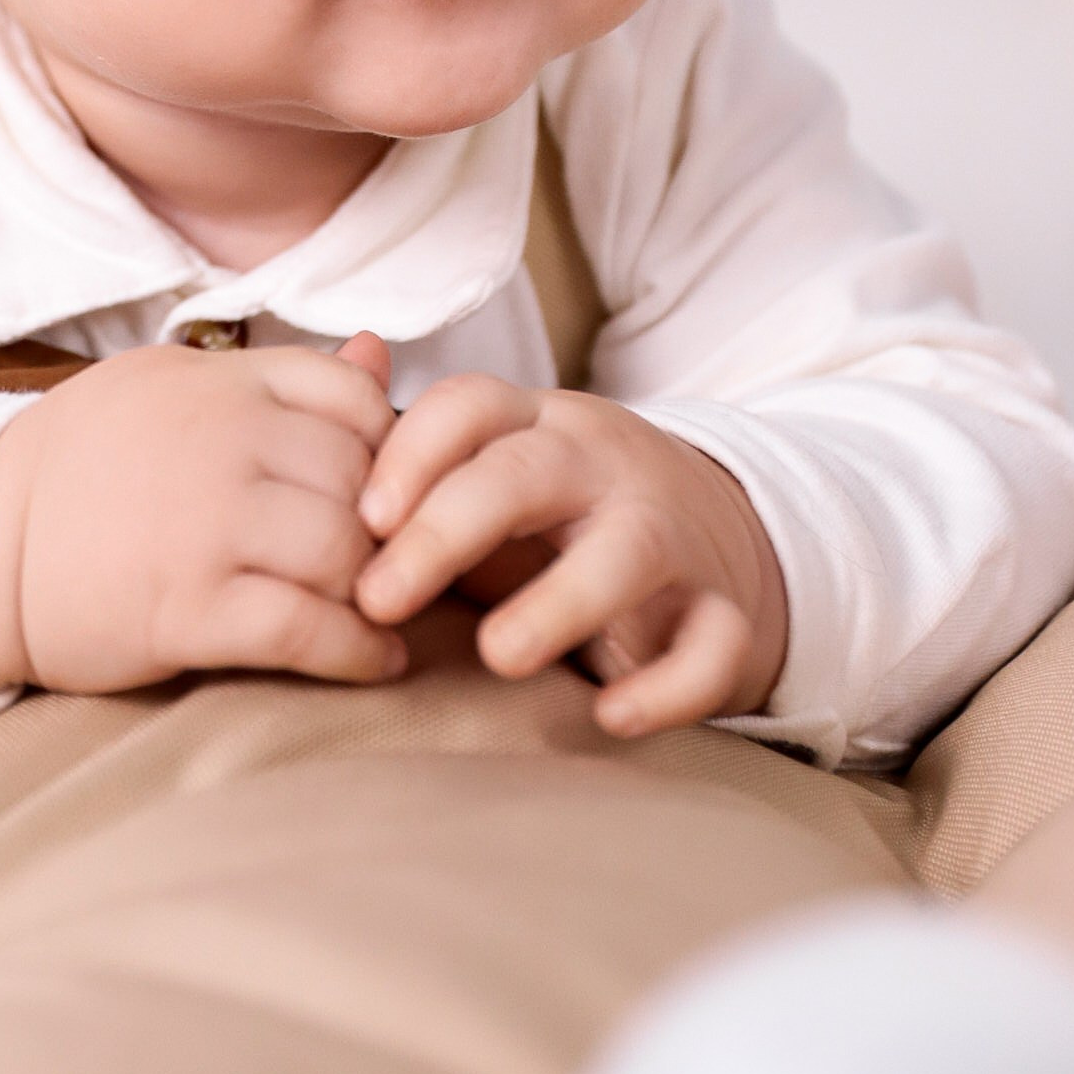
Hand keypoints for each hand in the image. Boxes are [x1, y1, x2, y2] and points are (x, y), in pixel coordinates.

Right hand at [0, 332, 405, 696]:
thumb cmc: (85, 462)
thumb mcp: (176, 386)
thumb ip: (280, 378)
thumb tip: (380, 350)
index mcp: (221, 381)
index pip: (356, 398)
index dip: (392, 450)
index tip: (388, 492)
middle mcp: (222, 440)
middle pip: (362, 480)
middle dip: (393, 529)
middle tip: (403, 566)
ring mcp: (205, 523)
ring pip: (346, 552)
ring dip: (381, 592)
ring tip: (386, 613)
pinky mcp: (186, 607)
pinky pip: (306, 629)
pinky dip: (358, 653)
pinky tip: (377, 661)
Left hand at [353, 377, 787, 737]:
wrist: (718, 544)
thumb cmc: (565, 515)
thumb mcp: (497, 468)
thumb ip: (418, 439)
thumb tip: (346, 357)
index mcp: (540, 425)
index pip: (469, 404)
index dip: (410, 454)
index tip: (360, 521)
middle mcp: (605, 466)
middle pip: (524, 472)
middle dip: (447, 528)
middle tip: (377, 598)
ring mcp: (672, 536)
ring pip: (626, 550)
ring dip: (558, 603)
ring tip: (498, 655)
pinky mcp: (726, 615)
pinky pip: (711, 646)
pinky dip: (667, 687)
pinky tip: (610, 716)